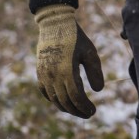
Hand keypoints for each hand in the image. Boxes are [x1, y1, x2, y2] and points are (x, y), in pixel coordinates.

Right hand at [35, 4, 104, 118]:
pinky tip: (63, 101)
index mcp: (67, 70)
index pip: (76, 97)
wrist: (55, 24)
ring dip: (66, 107)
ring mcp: (44, 75)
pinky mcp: (40, 72)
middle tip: (88, 114)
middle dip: (77, 111)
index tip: (93, 111)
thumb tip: (99, 91)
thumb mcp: (90, 52)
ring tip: (78, 110)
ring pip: (54, 99)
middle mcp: (53, 75)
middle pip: (65, 101)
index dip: (84, 106)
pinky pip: (45, 92)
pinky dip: (54, 99)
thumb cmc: (76, 37)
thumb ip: (95, 72)